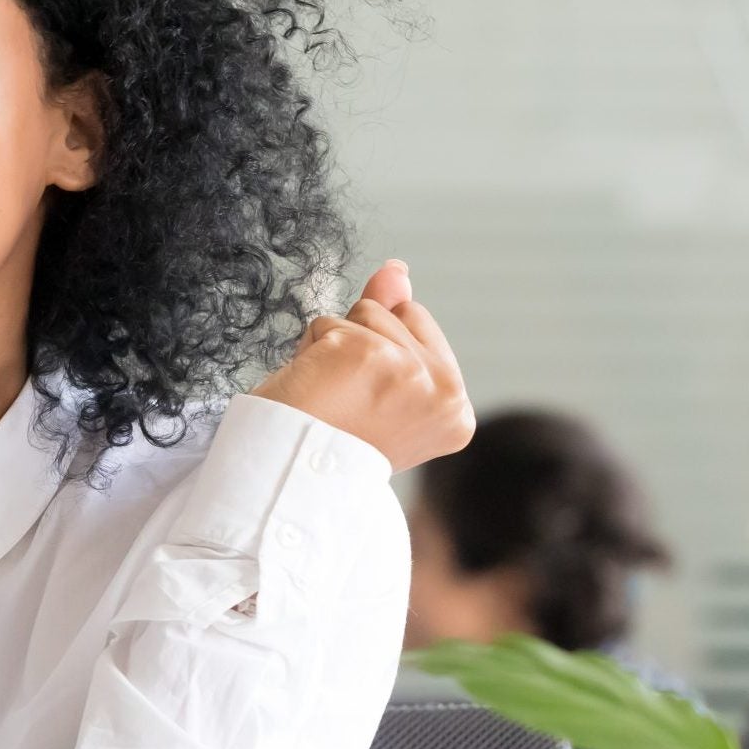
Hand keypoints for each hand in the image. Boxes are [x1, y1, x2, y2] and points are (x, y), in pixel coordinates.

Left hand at [249, 259, 473, 471]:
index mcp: (457, 411)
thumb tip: (396, 269)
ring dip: (333, 346)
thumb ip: (396, 321)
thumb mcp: (380, 382)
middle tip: (347, 401)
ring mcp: (409, 372)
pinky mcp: (368, 355)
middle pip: (398, 311)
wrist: (292, 479)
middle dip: (362, 342)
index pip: (420, 325)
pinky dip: (309, 351)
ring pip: (364, 311)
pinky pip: (327, 322)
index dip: (381, 355)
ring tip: (330, 398)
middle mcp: (446, 393)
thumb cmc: (332, 439)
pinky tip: (313, 391)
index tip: (369, 407)